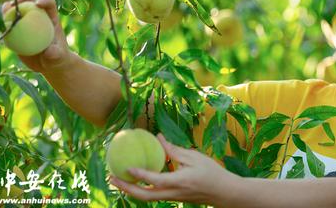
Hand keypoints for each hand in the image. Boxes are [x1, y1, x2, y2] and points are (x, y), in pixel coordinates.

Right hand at [1, 0, 73, 73]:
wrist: (46, 64)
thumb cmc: (57, 57)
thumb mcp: (58, 56)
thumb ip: (55, 53)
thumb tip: (49, 52)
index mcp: (50, 16)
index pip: (49, 3)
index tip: (38, 3)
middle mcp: (36, 15)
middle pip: (28, 0)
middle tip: (16, 1)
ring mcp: (24, 21)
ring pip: (14, 9)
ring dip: (8, 7)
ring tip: (5, 10)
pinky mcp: (14, 29)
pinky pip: (6, 24)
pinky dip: (2, 22)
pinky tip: (0, 25)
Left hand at [109, 133, 240, 205]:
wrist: (224, 193)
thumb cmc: (212, 172)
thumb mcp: (194, 157)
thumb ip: (174, 150)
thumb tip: (159, 137)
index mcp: (179, 181)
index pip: (155, 180)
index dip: (140, 175)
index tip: (127, 167)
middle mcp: (173, 193)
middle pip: (145, 196)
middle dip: (126, 188)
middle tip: (111, 178)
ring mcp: (173, 198)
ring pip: (147, 198)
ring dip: (131, 190)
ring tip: (117, 180)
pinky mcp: (174, 198)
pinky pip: (154, 195)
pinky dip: (142, 190)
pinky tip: (135, 181)